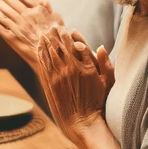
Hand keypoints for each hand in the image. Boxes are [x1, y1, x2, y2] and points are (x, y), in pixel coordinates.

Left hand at [0, 0, 61, 66]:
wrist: (52, 56)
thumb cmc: (56, 37)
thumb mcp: (57, 19)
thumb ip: (47, 7)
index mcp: (36, 11)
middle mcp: (26, 18)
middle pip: (8, 5)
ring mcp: (19, 29)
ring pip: (2, 15)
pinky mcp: (13, 39)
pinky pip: (0, 29)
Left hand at [36, 25, 110, 142]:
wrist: (82, 121)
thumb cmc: (97, 103)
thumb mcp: (108, 83)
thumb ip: (106, 64)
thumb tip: (101, 47)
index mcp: (88, 67)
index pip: (78, 44)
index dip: (73, 35)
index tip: (69, 29)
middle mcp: (73, 69)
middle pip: (63, 45)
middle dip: (58, 34)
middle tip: (54, 27)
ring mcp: (60, 75)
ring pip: (52, 52)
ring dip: (48, 40)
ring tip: (45, 33)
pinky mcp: (51, 82)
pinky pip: (44, 62)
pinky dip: (41, 52)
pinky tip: (39, 46)